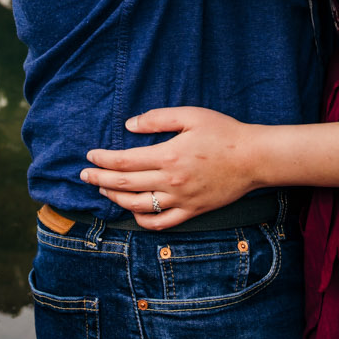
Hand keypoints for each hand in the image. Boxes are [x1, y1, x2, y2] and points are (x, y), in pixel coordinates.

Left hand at [80, 107, 259, 231]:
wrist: (254, 158)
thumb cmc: (223, 132)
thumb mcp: (191, 115)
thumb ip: (157, 119)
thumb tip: (129, 125)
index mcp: (169, 155)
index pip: (125, 162)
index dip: (103, 160)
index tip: (90, 157)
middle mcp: (171, 181)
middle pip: (125, 185)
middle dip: (100, 180)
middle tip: (84, 176)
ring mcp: (181, 199)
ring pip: (138, 206)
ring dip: (115, 199)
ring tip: (104, 190)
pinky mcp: (192, 211)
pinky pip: (161, 223)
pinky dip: (142, 220)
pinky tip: (133, 211)